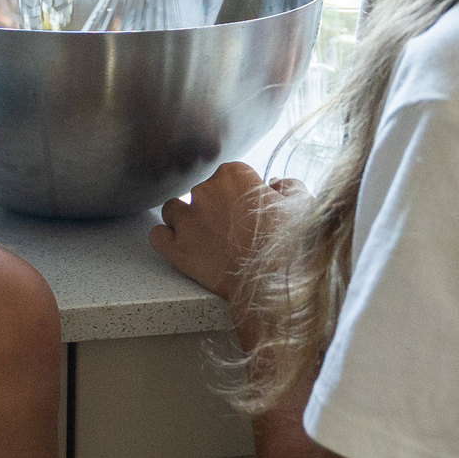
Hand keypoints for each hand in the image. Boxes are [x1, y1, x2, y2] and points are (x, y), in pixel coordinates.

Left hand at [150, 162, 305, 301]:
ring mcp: (187, 221)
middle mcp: (204, 192)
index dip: (239, 193)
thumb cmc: (291, 243)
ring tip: (202, 236)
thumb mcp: (301, 204)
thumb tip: (275, 185)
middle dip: (214, 208)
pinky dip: (165, 239)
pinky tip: (179, 245)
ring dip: (184, 219)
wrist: (275, 282)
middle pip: (202, 193)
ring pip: (173, 210)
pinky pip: (157, 236)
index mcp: (232, 175)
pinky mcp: (177, 250)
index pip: (229, 175)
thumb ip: (287, 186)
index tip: (248, 210)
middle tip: (231, 230)